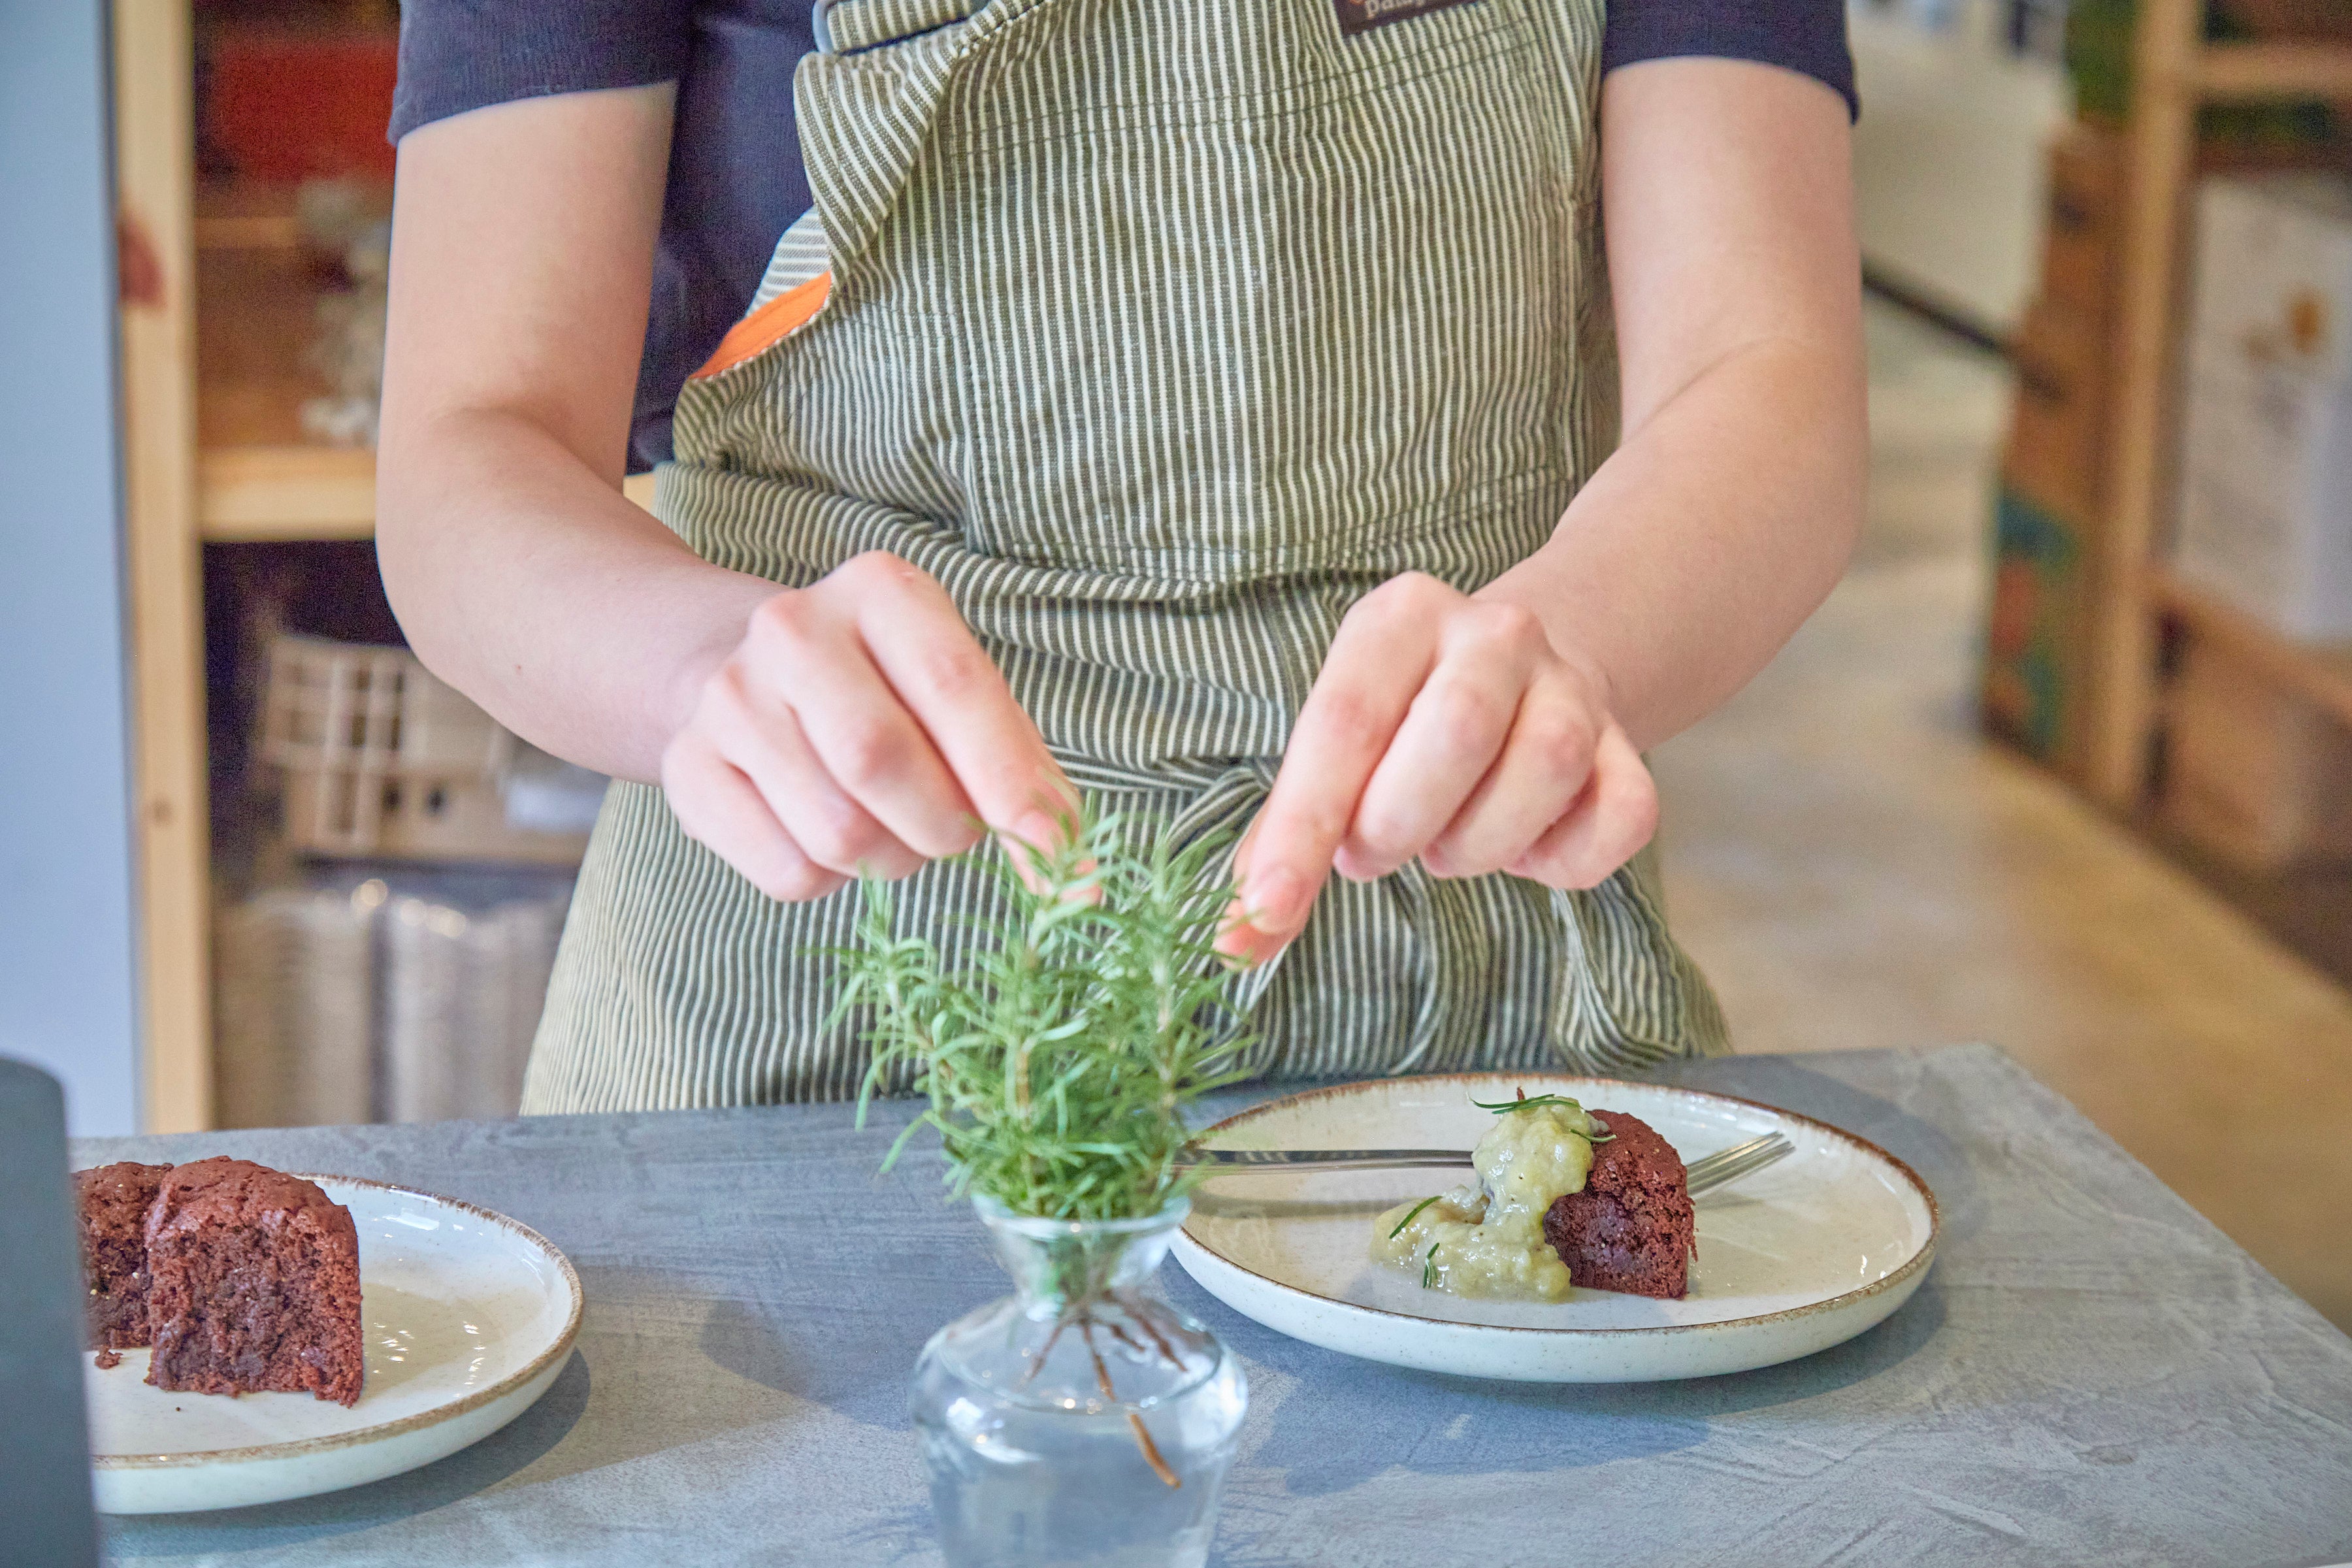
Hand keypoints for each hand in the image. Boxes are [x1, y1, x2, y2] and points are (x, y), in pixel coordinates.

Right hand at [660, 552, 1070, 900]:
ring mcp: (729, 697)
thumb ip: (1028, 782)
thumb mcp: (968, 706)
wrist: (750, 675)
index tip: (1054, 851)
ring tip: (889, 828)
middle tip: (953, 834)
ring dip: (888, 860)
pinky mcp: (687, 768)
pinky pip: (784, 870)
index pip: (957, 687)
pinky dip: (827, 880)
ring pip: (835, 832)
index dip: (1010, 782)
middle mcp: (793, 628)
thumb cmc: (893, 697)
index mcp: (881, 591)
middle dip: (942, 826)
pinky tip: (823, 834)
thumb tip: (1078, 884)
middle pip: (880, 761)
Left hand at [1219, 573, 1657, 961]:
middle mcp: (1495, 633)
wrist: (1527, 673)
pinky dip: (1564, 863)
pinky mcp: (1629, 746)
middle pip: (1460, 728)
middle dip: (1401, 821)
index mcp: (1401, 619)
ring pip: (1544, 773)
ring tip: (1448, 839)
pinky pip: (1620, 818)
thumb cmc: (1405, 725)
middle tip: (1373, 853)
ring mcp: (1572, 686)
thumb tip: (1233, 934)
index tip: (1268, 907)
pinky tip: (1525, 846)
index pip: (1344, 721)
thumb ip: (1287, 833)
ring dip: (1479, 843)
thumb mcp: (1338, 747)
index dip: (1303, 825)